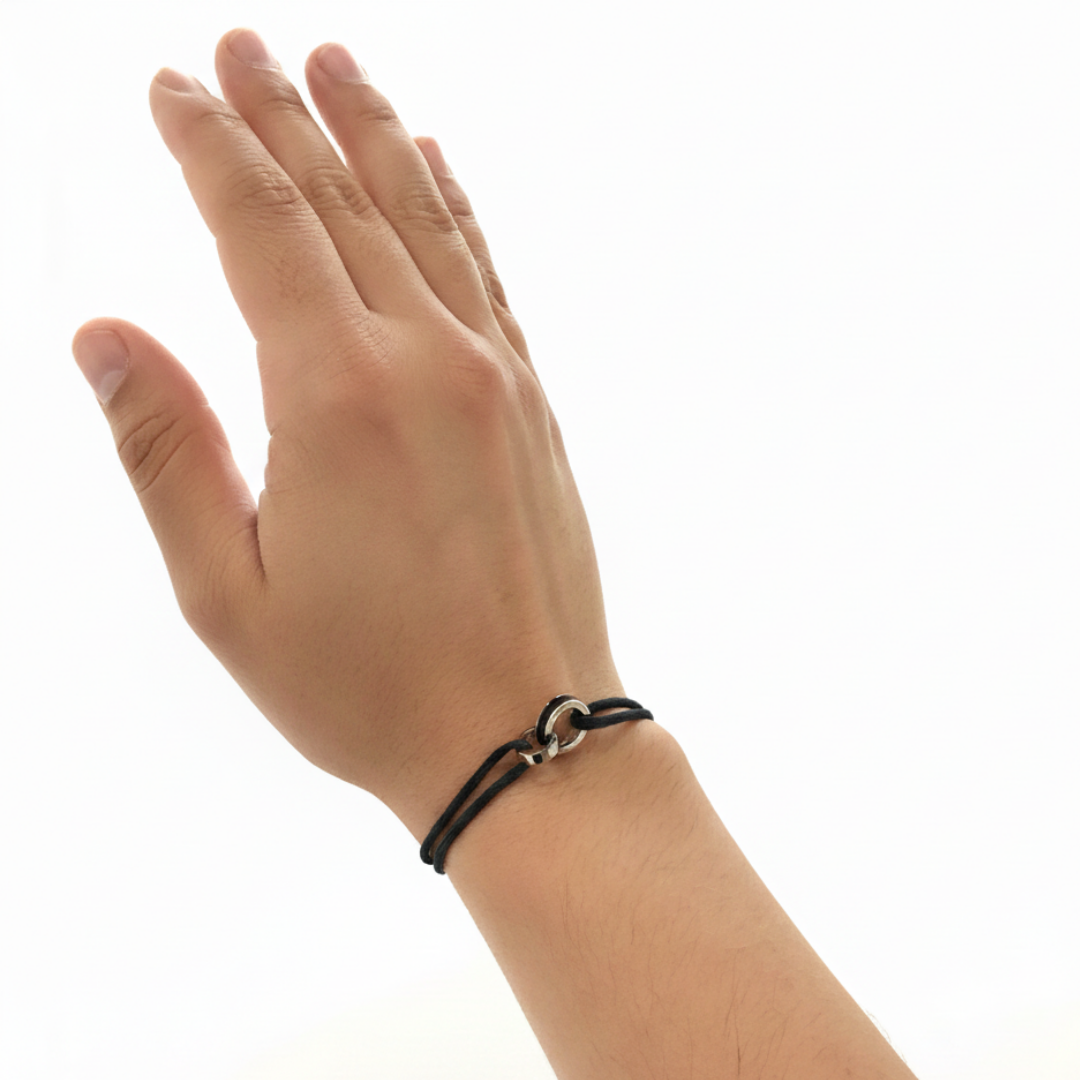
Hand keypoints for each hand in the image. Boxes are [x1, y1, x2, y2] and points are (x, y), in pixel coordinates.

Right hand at [71, 28, 622, 834]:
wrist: (522, 734)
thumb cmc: (369, 685)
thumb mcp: (226, 591)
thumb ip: (166, 449)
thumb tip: (105, 334)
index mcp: (333, 397)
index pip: (260, 225)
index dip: (209, 143)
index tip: (173, 84)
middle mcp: (425, 362)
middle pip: (342, 200)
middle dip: (284, 114)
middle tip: (242, 45)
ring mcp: (494, 377)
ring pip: (425, 219)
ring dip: (374, 134)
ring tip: (336, 66)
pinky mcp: (533, 405)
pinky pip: (487, 277)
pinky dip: (456, 209)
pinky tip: (436, 165)